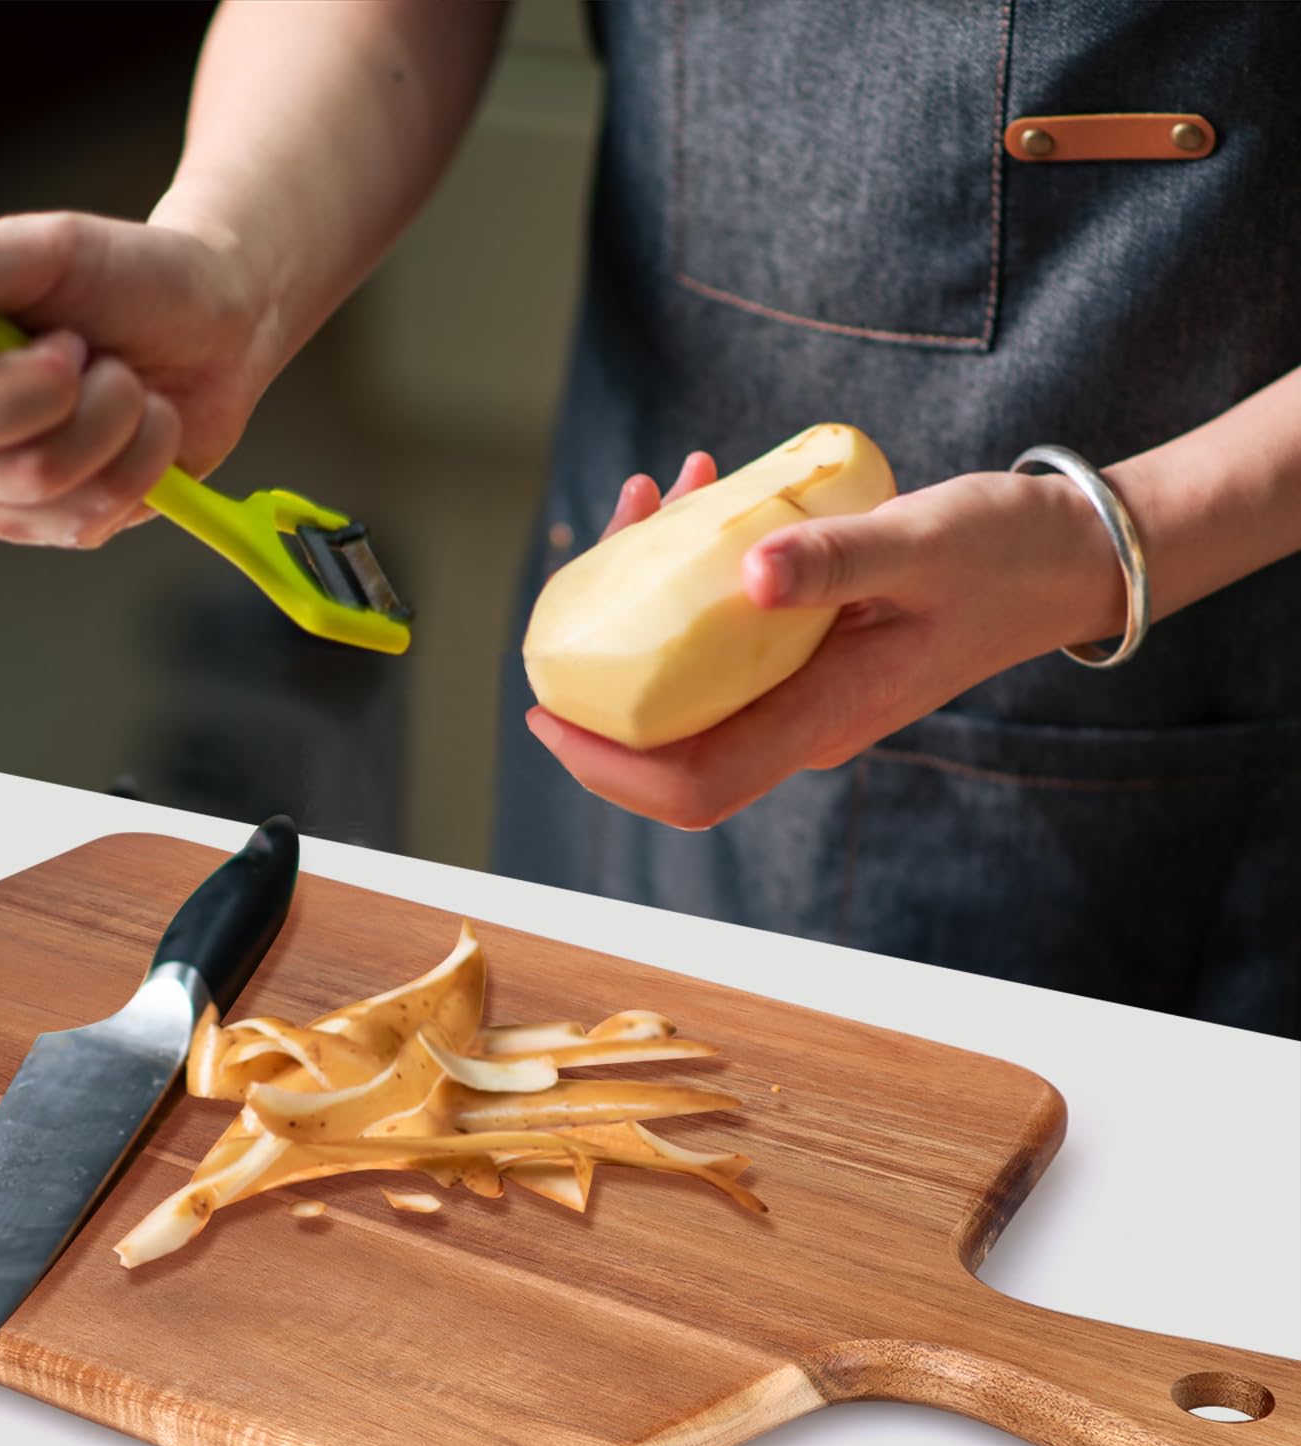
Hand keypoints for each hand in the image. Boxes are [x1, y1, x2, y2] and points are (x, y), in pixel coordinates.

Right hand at [0, 212, 275, 547]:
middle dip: (48, 382)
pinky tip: (142, 428)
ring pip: (29, 479)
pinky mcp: (40, 523)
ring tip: (122, 381)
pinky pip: (80, 517)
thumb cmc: (131, 278)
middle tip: (81, 345)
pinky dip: (139, 462)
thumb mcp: (55, 248)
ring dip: (110, 418)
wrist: (220, 332)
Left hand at [525, 456, 1125, 828]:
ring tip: (652, 493)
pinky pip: (721, 636)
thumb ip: (836, 560)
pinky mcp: (803, 655)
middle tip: (587, 568)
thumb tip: (747, 575)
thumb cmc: (1003, 555)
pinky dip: (693, 576)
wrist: (1064, 557)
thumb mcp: (921, 544)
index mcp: (823, 721)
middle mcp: (800, 722)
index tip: (547, 711)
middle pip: (668, 734)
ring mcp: (799, 693)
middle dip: (608, 662)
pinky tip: (696, 496)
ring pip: (688, 676)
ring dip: (649, 597)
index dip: (607, 766)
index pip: (690, 784)